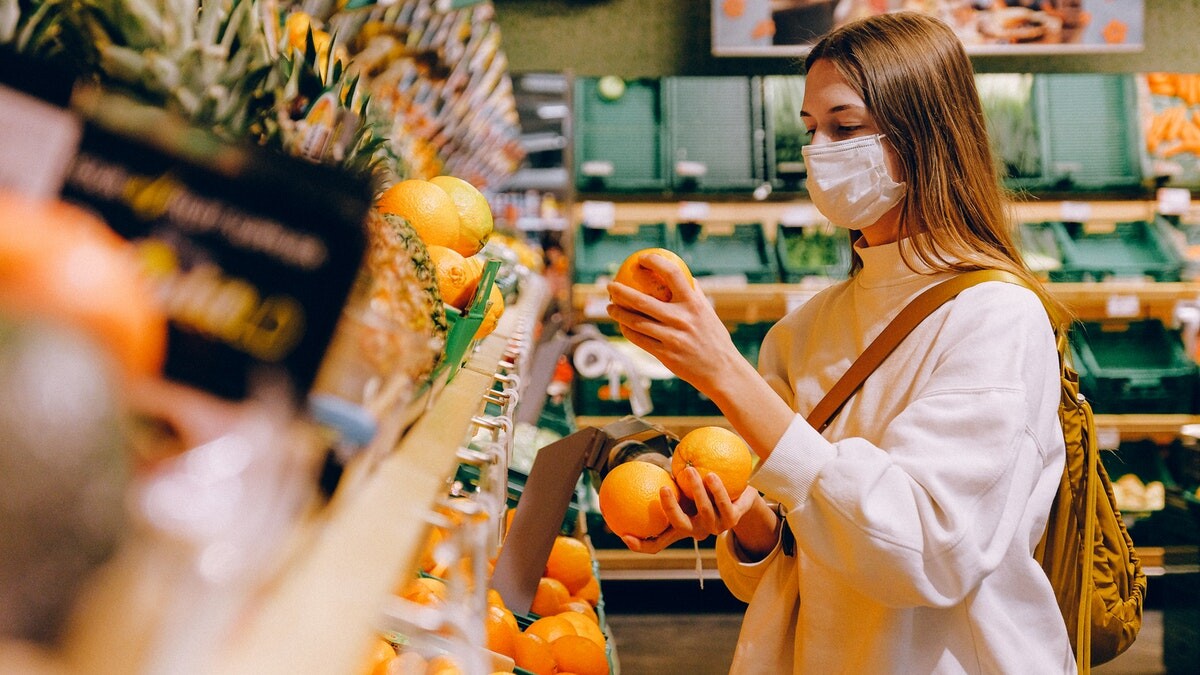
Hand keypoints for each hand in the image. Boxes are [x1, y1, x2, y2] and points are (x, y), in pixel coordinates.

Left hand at [606, 254, 740, 393]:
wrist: (721, 370)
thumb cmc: (714, 338)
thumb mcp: (708, 313)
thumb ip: (695, 294)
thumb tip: (683, 275)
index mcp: (694, 303)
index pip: (673, 274)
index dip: (655, 262)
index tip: (641, 258)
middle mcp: (682, 319)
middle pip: (642, 300)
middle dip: (621, 291)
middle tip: (610, 286)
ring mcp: (672, 337)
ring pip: (636, 322)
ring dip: (618, 313)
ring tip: (610, 307)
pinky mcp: (665, 354)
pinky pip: (639, 339)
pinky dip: (627, 331)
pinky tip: (622, 326)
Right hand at [621, 466, 761, 553]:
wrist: (743, 496)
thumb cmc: (707, 490)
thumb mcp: (684, 491)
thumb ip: (668, 486)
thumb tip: (637, 470)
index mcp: (682, 528)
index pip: (657, 543)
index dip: (640, 545)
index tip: (624, 534)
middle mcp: (697, 531)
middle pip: (680, 524)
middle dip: (671, 508)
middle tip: (663, 487)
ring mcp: (716, 528)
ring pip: (704, 511)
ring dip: (696, 490)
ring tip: (689, 470)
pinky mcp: (733, 520)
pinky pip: (724, 504)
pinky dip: (717, 489)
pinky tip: (711, 474)